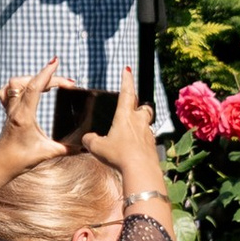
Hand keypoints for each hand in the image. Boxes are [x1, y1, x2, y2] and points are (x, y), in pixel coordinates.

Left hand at [0, 61, 62, 165]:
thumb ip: (67, 149)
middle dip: (48, 77)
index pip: (34, 88)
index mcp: (24, 116)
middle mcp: (15, 109)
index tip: (56, 62)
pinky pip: (7, 91)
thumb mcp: (47, 153)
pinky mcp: (7, 112)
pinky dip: (19, 85)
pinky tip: (30, 89)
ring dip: (32, 79)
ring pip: (14, 84)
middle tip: (66, 83)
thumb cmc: (19, 159)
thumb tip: (86, 146)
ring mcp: (9, 109)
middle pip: (28, 82)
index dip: (46, 74)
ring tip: (48, 83)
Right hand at [104, 63, 165, 202]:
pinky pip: (147, 138)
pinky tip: (133, 149)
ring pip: (146, 123)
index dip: (127, 80)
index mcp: (125, 116)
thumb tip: (87, 138)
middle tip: (131, 108)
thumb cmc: (119, 155)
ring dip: (139, 124)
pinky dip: (140, 140)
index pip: (127, 92)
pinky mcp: (152, 146)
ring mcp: (148, 133)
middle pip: (143, 107)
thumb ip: (90, 140)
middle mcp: (139, 121)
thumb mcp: (97, 147)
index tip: (127, 70)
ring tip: (130, 132)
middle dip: (137, 105)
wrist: (140, 170)